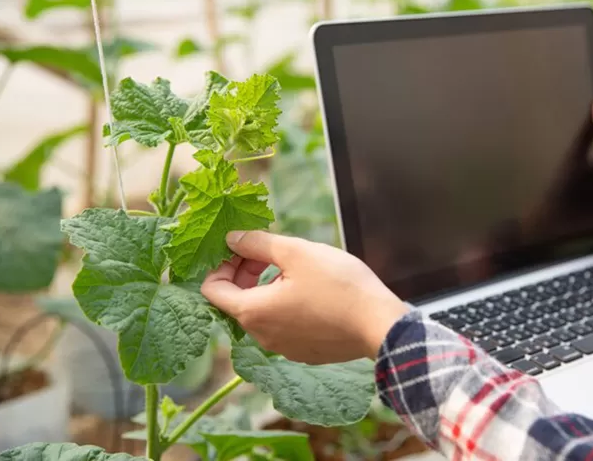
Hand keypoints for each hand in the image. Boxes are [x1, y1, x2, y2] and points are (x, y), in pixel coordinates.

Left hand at [201, 231, 410, 364]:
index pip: (213, 289)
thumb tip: (231, 239)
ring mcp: (283, 348)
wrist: (379, 324)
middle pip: (236, 301)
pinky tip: (311, 291)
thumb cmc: (337, 285)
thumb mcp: (296, 252)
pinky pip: (282, 327)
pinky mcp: (303, 352)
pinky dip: (286, 306)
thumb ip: (257, 244)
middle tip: (268, 253)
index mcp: (252, 312)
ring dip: (267, 288)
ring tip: (295, 269)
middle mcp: (261, 336)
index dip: (222, 263)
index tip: (243, 248)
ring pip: (261, 314)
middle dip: (245, 273)